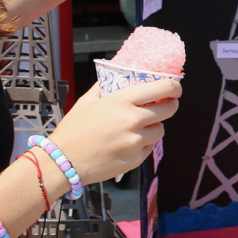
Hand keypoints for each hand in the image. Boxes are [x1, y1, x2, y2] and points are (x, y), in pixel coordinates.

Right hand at [47, 77, 180, 184]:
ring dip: (154, 126)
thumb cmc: (73, 130)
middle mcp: (132, 120)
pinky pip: (149, 147)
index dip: (174, 87)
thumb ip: (105, 86)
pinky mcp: (135, 159)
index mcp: (122, 101)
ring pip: (161, 130)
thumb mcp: (88, 101)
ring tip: (139, 127)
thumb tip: (117, 75)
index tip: (175, 88)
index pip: (163, 88)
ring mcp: (135, 142)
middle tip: (164, 105)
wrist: (62, 162)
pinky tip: (129, 142)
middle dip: (170, 105)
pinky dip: (144, 144)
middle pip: (170, 109)